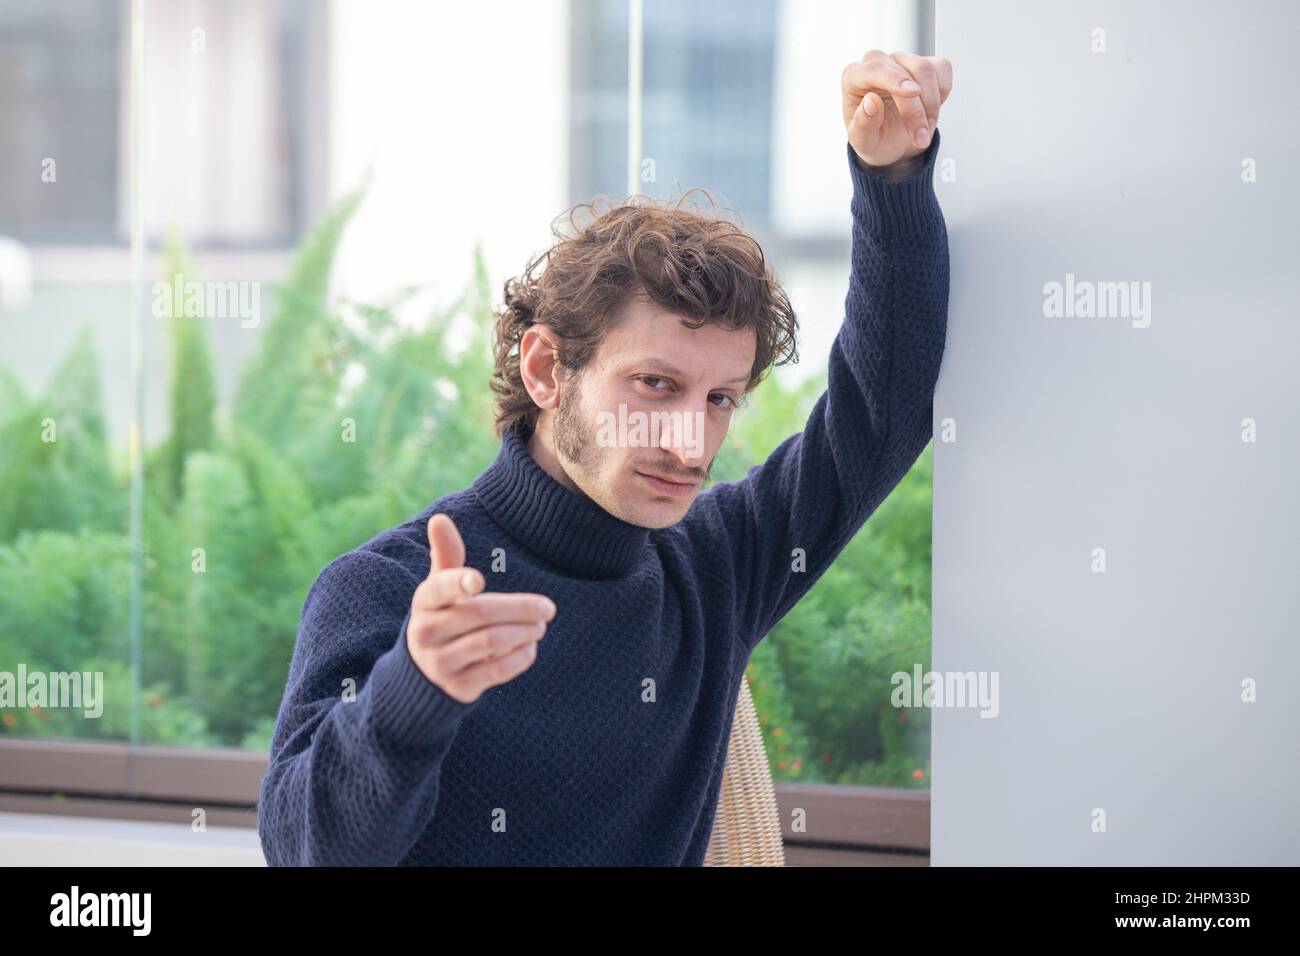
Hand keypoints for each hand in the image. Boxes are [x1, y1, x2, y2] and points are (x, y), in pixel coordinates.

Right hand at [405, 513, 555, 703]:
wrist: (424, 676)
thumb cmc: (442, 617)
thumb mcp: (439, 590)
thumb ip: (446, 556)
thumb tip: (440, 518)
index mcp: (424, 602)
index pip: (437, 589)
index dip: (457, 582)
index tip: (479, 579)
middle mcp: (426, 632)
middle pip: (478, 614)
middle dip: (519, 609)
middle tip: (547, 608)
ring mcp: (440, 662)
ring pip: (490, 643)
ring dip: (523, 632)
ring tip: (541, 626)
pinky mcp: (458, 687)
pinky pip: (495, 671)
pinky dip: (519, 657)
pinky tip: (530, 647)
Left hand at [842, 50, 952, 171]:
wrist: (891, 142)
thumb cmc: (873, 138)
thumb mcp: (863, 142)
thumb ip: (863, 124)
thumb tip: (871, 101)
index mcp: (854, 78)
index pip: (874, 69)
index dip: (894, 79)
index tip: (913, 93)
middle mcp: (878, 62)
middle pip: (905, 74)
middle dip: (916, 111)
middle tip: (920, 139)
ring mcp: (902, 60)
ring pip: (925, 70)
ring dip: (931, 106)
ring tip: (925, 132)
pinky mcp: (925, 63)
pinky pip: (942, 70)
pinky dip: (941, 94)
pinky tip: (930, 112)